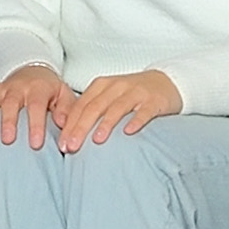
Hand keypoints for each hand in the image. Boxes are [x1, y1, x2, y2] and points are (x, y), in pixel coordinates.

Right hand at [0, 63, 69, 148]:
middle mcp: (17, 88)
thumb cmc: (49, 90)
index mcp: (38, 88)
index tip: (36, 144)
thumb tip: (64, 125)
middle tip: (7, 140)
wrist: (32, 72)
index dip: (36, 124)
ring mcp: (0, 90)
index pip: (37, 106)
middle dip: (7, 121)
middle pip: (10, 103)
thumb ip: (66, 110)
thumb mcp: (64, 95)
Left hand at [54, 68, 183, 150]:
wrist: (166, 81)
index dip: (69, 125)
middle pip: (94, 107)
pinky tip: (128, 132)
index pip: (81, 106)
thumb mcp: (108, 97)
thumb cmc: (131, 95)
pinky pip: (144, 112)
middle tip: (71, 147)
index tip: (61, 144)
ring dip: (105, 125)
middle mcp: (116, 86)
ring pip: (117, 108)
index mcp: (101, 86)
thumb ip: (91, 110)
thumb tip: (69, 135)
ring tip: (96, 141)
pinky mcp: (154, 100)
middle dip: (81, 128)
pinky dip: (136, 121)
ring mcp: (136, 92)